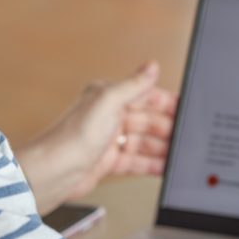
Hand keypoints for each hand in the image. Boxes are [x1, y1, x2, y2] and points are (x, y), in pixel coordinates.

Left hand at [17, 62, 176, 214]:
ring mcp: (109, 141)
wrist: (52, 173)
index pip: (145, 96)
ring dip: (162, 148)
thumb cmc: (72, 137)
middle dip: (167, 128)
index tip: (185, 110)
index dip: (166, 103)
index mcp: (108, 97)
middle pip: (148, 120)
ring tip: (179, 154)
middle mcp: (109, 117)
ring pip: (144, 142)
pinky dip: (152, 164)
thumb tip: (152, 65)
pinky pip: (137, 162)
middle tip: (186, 137)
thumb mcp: (108, 102)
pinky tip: (164, 167)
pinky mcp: (108, 162)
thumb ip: (133, 84)